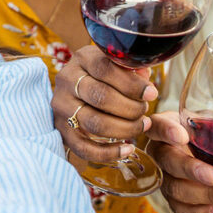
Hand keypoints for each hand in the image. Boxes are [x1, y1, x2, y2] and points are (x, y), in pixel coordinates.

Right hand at [51, 44, 157, 161]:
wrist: (75, 88)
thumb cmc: (104, 75)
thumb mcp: (115, 64)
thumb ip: (132, 70)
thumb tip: (147, 83)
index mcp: (82, 59)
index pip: (105, 69)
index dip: (131, 84)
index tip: (151, 94)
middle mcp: (67, 81)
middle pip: (101, 97)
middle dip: (131, 108)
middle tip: (144, 111)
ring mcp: (61, 106)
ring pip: (94, 123)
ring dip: (124, 128)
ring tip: (141, 126)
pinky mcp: (61, 129)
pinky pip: (84, 147)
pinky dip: (109, 153)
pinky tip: (127, 149)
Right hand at [145, 111, 212, 212]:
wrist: (198, 151)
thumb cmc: (206, 133)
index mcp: (169, 126)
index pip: (158, 125)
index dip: (166, 131)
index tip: (182, 135)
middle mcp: (161, 152)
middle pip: (168, 162)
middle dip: (191, 170)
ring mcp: (165, 177)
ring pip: (176, 189)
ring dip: (205, 195)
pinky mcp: (173, 198)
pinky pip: (180, 210)